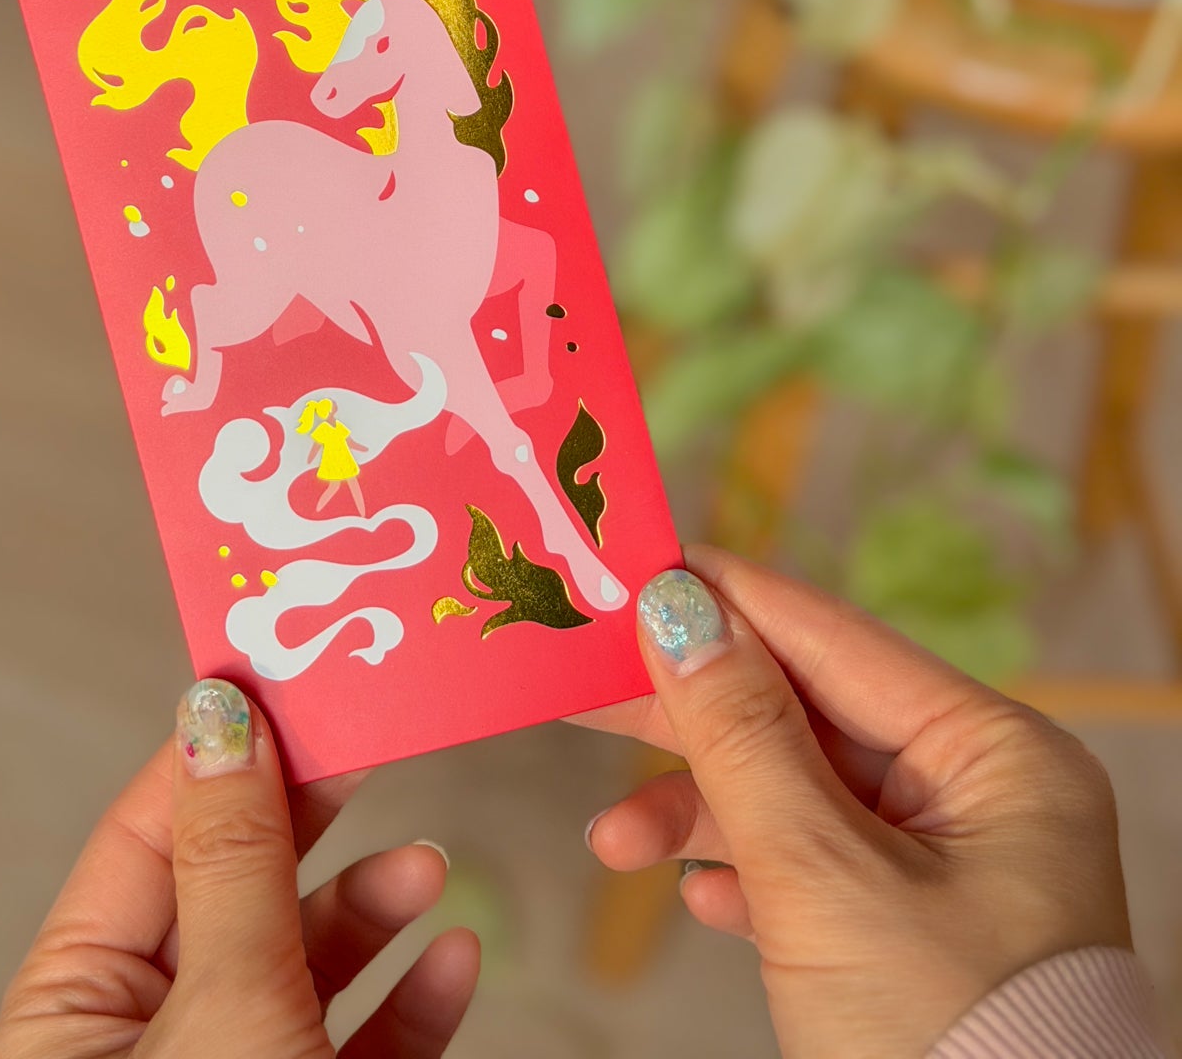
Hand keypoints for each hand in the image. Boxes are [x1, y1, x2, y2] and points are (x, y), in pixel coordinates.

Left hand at [0, 678, 478, 1057]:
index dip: (213, 756)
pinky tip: (451, 956)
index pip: (143, 843)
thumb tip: (220, 715)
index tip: (283, 679)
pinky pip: (356, 1043)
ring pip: (300, 967)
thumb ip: (234, 867)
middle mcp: (146, 1043)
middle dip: (305, 822)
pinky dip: (407, 999)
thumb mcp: (227, 1011)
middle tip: (365, 740)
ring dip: (372, 909)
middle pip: (229, 894)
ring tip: (425, 864)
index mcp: (74, 1014)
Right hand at [579, 548, 1129, 1058]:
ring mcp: (946, 867)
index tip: (629, 563)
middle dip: (689, 714)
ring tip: (613, 841)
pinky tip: (694, 895)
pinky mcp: (909, 933)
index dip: (725, 598)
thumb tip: (676, 608)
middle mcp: (978, 795)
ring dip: (698, 815)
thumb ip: (741, 735)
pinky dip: (742, 876)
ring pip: (793, 796)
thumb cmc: (940, 1038)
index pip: (832, 638)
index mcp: (996, 755)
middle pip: (802, 714)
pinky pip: (808, 868)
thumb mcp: (822, 876)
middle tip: (578, 683)